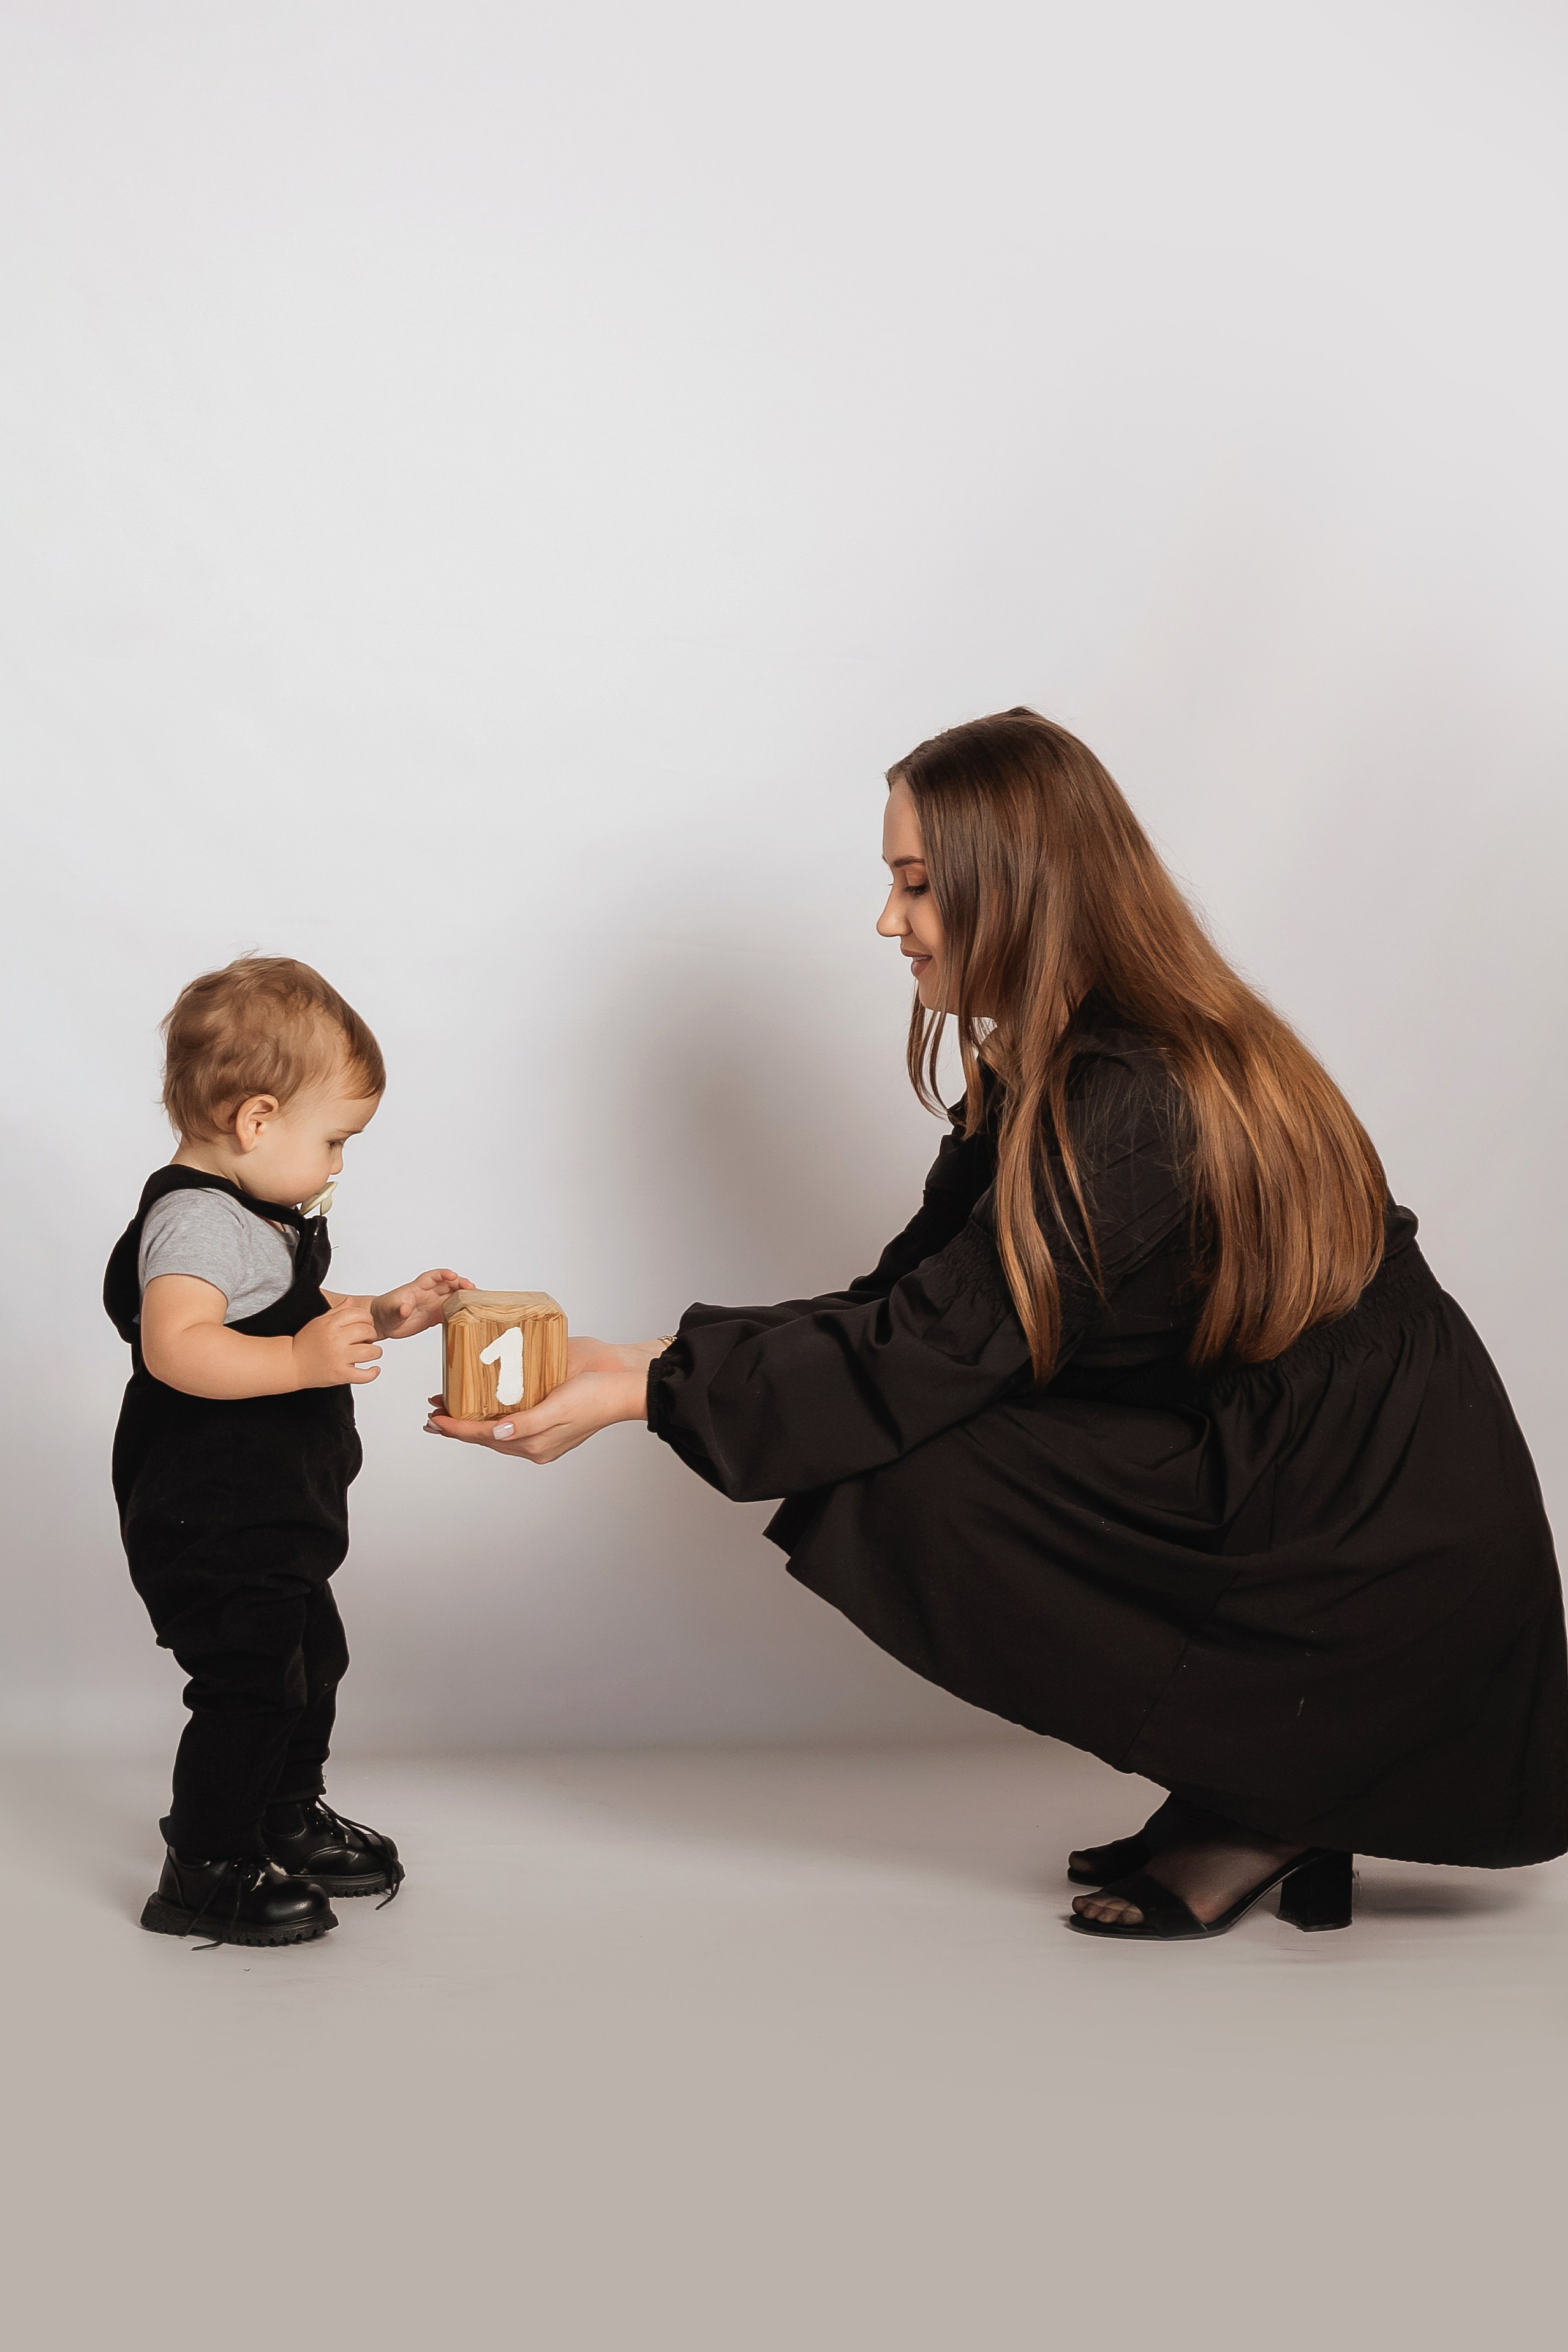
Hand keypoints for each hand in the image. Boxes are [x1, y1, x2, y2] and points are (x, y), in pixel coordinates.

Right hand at [292, 1300, 383, 1387]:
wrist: (291, 1364)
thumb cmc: (305, 1343)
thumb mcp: (319, 1322)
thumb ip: (337, 1311)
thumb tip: (351, 1301)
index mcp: (330, 1324)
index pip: (358, 1314)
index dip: (368, 1319)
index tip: (367, 1324)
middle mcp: (335, 1339)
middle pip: (366, 1331)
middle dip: (372, 1334)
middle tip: (369, 1339)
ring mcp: (338, 1357)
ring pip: (370, 1352)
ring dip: (376, 1352)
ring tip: (372, 1353)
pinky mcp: (340, 1374)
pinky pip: (364, 1375)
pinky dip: (373, 1373)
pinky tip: (374, 1369)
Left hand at [372, 1269, 474, 1340]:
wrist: (381, 1322)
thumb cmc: (384, 1312)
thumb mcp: (389, 1310)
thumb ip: (398, 1309)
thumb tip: (405, 1308)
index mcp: (417, 1288)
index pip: (433, 1277)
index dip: (444, 1274)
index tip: (453, 1276)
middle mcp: (427, 1294)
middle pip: (448, 1285)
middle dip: (461, 1285)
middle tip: (472, 1289)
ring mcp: (432, 1304)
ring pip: (452, 1297)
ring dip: (463, 1297)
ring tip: (477, 1300)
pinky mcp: (434, 1316)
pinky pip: (450, 1311)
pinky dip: (460, 1311)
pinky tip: (469, 1315)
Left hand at [423, 1337, 660, 1463]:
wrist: (623, 1384)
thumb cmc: (596, 1397)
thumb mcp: (559, 1410)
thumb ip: (526, 1424)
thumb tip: (497, 1433)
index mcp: (535, 1444)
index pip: (484, 1436)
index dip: (456, 1427)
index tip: (435, 1417)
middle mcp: (534, 1440)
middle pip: (485, 1435)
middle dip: (457, 1426)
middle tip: (432, 1414)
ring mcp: (540, 1428)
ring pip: (495, 1428)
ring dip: (471, 1419)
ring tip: (448, 1408)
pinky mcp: (545, 1412)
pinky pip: (510, 1417)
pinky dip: (490, 1411)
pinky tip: (482, 1401)